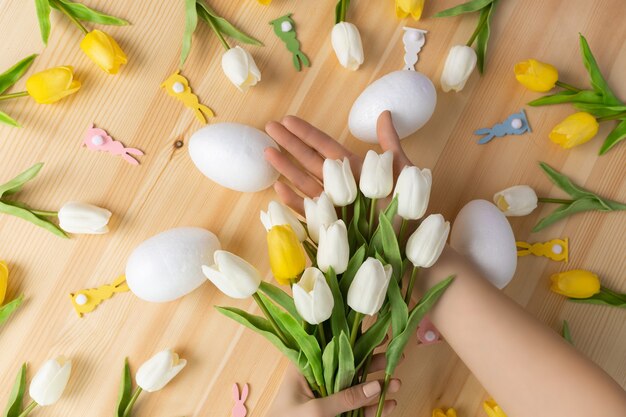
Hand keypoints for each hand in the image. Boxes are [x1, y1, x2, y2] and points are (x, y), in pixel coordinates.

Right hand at [265, 111, 412, 214]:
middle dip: (289, 144)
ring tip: (267, 152)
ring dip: (286, 168)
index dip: (306, 133)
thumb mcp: (402, 171)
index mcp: (354, 170)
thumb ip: (390, 145)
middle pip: (309, 160)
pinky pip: (307, 212)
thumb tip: (385, 113)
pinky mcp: (329, 225)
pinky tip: (279, 188)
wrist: (410, 245)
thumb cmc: (410, 210)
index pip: (325, 146)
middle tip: (269, 126)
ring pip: (304, 182)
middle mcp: (340, 186)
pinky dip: (293, 202)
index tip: (288, 119)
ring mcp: (332, 205)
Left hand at [266, 354, 400, 416]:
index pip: (333, 348)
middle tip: (397, 358)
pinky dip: (371, 408)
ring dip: (378, 389)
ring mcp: (327, 398)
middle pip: (350, 367)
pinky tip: (389, 405)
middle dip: (374, 365)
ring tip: (398, 385)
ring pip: (356, 389)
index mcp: (306, 368)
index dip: (357, 341)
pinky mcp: (334, 415)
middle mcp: (318, 379)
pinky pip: (355, 409)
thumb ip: (344, 399)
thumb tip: (376, 387)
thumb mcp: (314, 410)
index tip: (380, 337)